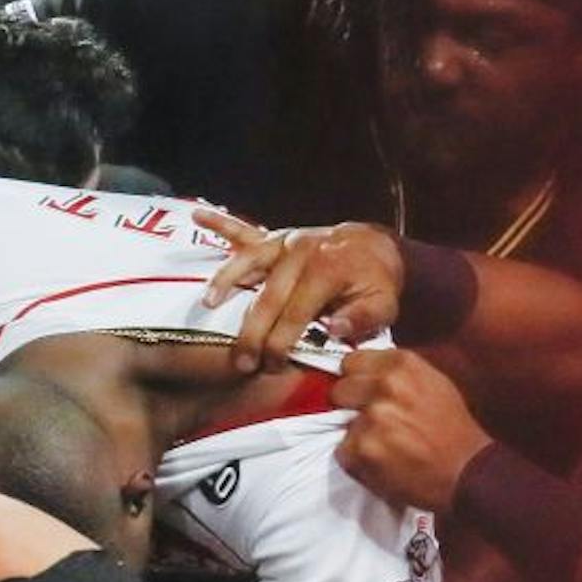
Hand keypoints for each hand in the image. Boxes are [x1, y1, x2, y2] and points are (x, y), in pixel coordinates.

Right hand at [192, 211, 403, 372]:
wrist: (375, 247)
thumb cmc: (374, 282)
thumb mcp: (383, 304)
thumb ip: (361, 319)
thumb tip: (333, 330)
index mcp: (328, 270)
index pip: (296, 313)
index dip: (281, 343)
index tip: (271, 366)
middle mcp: (303, 252)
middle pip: (268, 297)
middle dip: (252, 332)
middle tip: (241, 361)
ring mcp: (286, 242)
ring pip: (249, 263)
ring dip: (225, 283)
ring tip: (208, 305)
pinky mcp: (276, 237)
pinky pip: (244, 231)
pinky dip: (220, 222)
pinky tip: (197, 215)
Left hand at [332, 350, 491, 514]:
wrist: (469, 473)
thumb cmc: (453, 432)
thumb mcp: (432, 384)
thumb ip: (396, 375)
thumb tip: (360, 373)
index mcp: (402, 364)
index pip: (351, 362)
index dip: (356, 380)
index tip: (365, 393)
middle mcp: (386, 386)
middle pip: (340, 390)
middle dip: (351, 407)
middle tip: (377, 423)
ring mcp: (372, 418)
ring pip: (340, 423)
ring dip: (357, 436)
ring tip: (388, 445)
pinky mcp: (362, 449)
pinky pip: (343, 452)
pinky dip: (357, 460)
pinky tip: (384, 462)